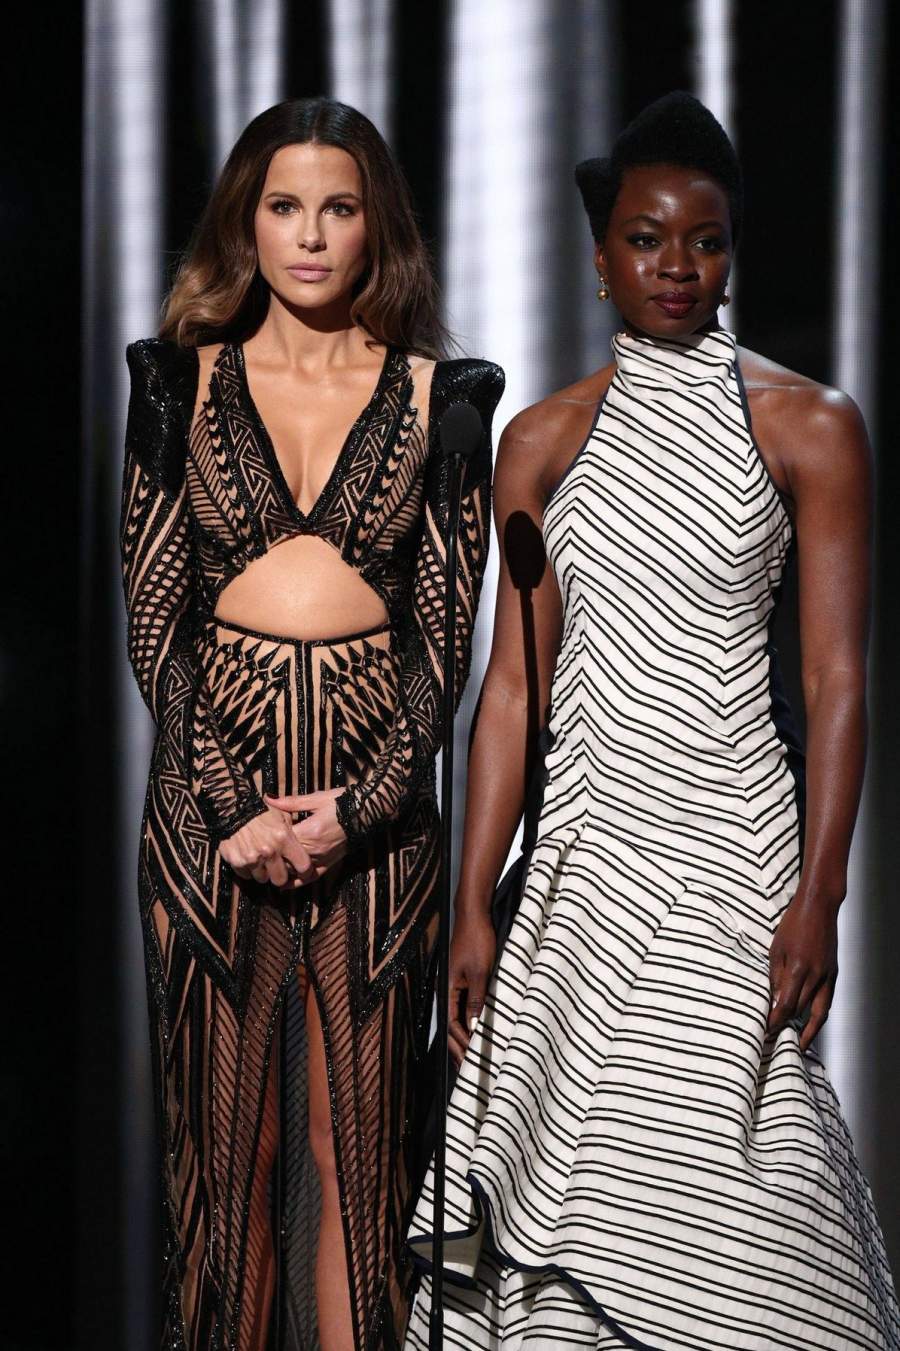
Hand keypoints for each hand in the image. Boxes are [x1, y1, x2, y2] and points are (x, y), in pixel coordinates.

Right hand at [219, 807, 316, 886]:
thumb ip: (293, 832)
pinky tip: (248, 857)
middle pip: (280, 879)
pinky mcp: (237, 861)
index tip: (301, 870)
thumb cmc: (260, 810)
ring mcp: (252, 858)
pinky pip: (246, 875)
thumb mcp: (282, 814)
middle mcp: (269, 851)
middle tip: (277, 868)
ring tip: (260, 860)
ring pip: (262, 879)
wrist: (232, 807)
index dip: (304, 870)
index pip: (303, 866)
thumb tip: (304, 844)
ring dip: (262, 872)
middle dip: (280, 875)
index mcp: (284, 839)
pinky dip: (247, 870)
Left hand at [263, 788, 347, 887]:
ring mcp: (322, 858)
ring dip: (280, 870)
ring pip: (295, 870)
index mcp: (309, 831)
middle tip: (257, 856)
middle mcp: (314, 848)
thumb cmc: (341, 801)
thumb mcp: (316, 798)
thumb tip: (268, 798)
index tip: (259, 835)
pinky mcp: (329, 863)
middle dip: (271, 858)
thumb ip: (290, 802)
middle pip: (285, 858)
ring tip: (265, 870)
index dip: (269, 839)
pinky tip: (285, 886)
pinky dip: (297, 883)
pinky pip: (311, 877)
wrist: (366, 811)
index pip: (281, 840)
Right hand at [447, 907, 495, 1067]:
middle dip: (459, 1048)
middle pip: (451, 1026)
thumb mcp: (480, 972)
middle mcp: (447, 990)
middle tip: (469, 1071)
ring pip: (457, 1018)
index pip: (452, 1025)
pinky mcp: (463, 979)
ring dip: (464, 1038)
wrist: (474, 915)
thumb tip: (474, 1027)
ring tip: (471, 1058)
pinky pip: (464, 1007)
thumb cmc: (476, 940)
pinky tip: (477, 1030)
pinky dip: (469, 1022)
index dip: (461, 1045)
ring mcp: (454, 985)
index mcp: (447, 990)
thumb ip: (476, 1000)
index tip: (471, 1063)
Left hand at [767, 891, 838, 1051]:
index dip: (776, 1020)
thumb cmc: (794, 924)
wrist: (819, 907)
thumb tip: (773, 999)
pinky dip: (819, 1016)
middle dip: (787, 1026)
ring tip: (799, 1045)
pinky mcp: (833, 973)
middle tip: (775, 1039)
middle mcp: (816, 976)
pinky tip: (811, 1024)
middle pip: (801, 1010)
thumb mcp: (776, 948)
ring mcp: (828, 975)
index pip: (787, 1005)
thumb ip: (776, 976)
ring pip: (819, 1011)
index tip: (766, 1030)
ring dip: (808, 1030)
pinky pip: (827, 1001)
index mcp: (799, 968)